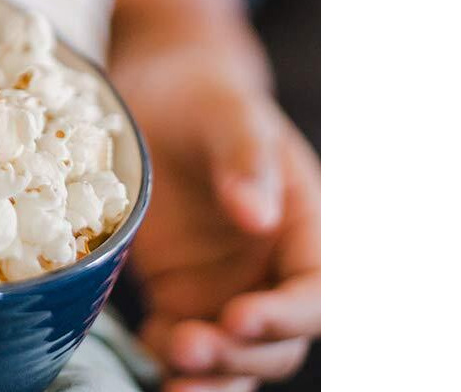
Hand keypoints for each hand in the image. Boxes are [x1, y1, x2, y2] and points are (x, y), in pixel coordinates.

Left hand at [115, 50, 319, 391]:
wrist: (160, 95)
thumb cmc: (207, 98)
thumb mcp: (230, 114)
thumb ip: (247, 159)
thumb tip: (259, 218)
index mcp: (305, 229)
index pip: (315, 292)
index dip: (285, 315)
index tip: (240, 316)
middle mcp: (271, 271)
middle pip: (277, 343)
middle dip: (240, 356)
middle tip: (188, 348)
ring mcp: (227, 288)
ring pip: (236, 359)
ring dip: (210, 376)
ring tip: (170, 373)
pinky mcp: (180, 295)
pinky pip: (183, 344)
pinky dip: (168, 360)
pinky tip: (145, 350)